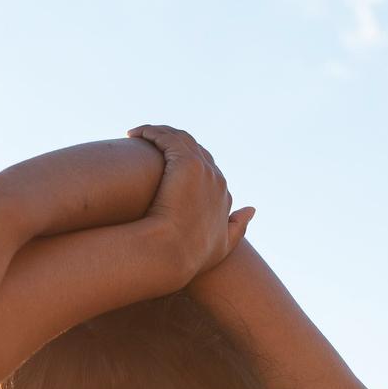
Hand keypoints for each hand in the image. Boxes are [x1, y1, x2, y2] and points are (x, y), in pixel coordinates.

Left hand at [126, 124, 253, 279]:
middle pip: (195, 149)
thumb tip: (252, 209)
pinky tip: (135, 133)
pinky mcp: (187, 163)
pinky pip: (167, 137)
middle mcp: (216, 178)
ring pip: (180, 139)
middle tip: (148, 145)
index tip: (165, 164)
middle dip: (172, 143)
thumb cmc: (190, 257)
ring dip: (159, 133)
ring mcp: (203, 168)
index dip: (187, 162)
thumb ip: (238, 227)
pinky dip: (151, 131)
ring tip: (138, 135)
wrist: (172, 253)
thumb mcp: (222, 246)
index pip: (207, 168)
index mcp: (222, 194)